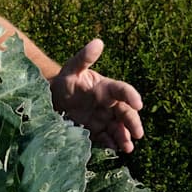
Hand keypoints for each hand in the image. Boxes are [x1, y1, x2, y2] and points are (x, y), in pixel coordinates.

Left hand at [49, 38, 143, 152]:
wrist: (53, 99)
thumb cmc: (65, 81)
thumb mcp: (71, 69)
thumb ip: (84, 58)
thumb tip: (98, 42)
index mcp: (106, 88)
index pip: (122, 91)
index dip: (132, 96)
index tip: (139, 104)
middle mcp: (108, 104)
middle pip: (125, 113)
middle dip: (132, 123)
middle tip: (138, 134)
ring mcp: (103, 119)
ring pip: (118, 128)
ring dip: (124, 137)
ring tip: (127, 148)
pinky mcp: (95, 131)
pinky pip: (105, 138)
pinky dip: (110, 144)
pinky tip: (113, 149)